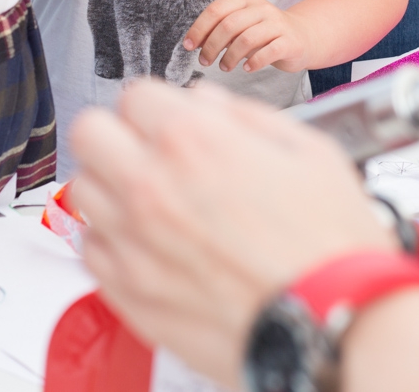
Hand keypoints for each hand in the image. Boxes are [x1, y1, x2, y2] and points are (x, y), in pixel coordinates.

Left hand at [69, 82, 396, 386]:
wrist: (336, 323)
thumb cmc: (331, 247)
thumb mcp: (309, 150)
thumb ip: (245, 115)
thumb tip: (209, 104)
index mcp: (193, 140)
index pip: (135, 95)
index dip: (159, 106)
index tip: (171, 122)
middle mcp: (151, 185)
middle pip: (90, 133)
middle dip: (118, 134)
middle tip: (145, 151)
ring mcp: (134, 242)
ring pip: (82, 189)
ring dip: (110, 186)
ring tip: (147, 200)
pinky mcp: (129, 292)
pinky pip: (91, 250)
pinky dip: (112, 243)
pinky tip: (149, 244)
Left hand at [183, 0, 313, 72]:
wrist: (304, 36)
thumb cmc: (266, 34)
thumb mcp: (242, 26)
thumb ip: (221, 31)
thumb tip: (195, 42)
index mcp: (246, 0)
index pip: (217, 9)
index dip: (199, 28)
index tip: (188, 45)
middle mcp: (262, 9)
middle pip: (229, 24)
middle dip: (211, 46)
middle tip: (205, 61)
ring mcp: (277, 24)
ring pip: (247, 39)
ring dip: (230, 57)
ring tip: (225, 67)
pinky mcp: (289, 41)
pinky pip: (268, 52)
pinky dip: (254, 62)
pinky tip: (247, 68)